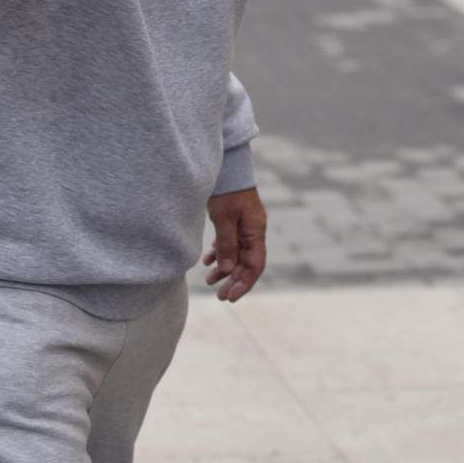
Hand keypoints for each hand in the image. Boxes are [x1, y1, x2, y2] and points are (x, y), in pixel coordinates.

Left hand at [202, 187, 266, 301]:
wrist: (226, 166)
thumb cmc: (227, 191)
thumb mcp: (224, 219)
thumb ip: (227, 245)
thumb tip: (228, 269)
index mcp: (255, 231)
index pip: (255, 265)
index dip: (244, 283)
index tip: (231, 296)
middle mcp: (253, 231)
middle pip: (246, 263)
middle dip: (233, 280)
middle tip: (220, 296)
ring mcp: (244, 226)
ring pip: (237, 254)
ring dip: (225, 269)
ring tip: (210, 280)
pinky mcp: (234, 221)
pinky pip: (230, 243)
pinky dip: (220, 253)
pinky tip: (208, 260)